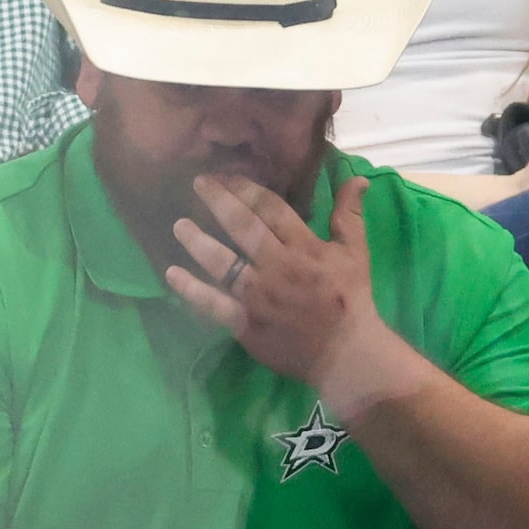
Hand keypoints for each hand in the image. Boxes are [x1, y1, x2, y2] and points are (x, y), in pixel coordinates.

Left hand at [167, 174, 430, 419]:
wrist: (344, 352)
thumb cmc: (350, 298)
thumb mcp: (356, 251)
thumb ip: (349, 214)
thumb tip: (357, 178)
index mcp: (304, 246)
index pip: (270, 209)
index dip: (246, 189)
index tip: (226, 176)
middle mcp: (278, 266)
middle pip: (242, 228)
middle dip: (218, 202)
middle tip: (198, 183)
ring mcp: (258, 296)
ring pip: (222, 263)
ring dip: (197, 242)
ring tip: (179, 225)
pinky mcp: (245, 323)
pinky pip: (213, 304)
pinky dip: (191, 289)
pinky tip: (171, 274)